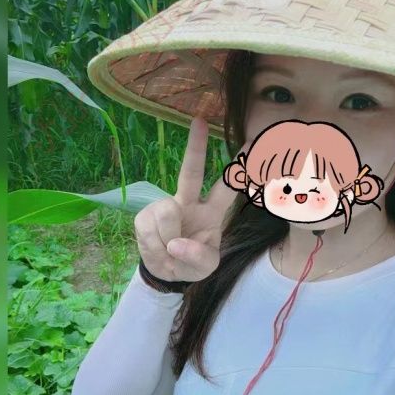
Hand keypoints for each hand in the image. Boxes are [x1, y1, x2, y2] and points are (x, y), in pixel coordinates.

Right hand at [134, 117, 243, 282]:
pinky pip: (150, 230)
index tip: (250, 144)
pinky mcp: (144, 215)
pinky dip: (154, 247)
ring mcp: (164, 206)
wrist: (163, 272)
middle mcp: (189, 202)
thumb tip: (177, 244)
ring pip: (168, 213)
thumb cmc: (190, 263)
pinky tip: (157, 249)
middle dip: (195, 147)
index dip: (238, 169)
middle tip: (200, 122)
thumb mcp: (205, 268)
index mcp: (212, 212)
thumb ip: (198, 258)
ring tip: (170, 252)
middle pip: (190, 172)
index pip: (227, 187)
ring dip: (168, 241)